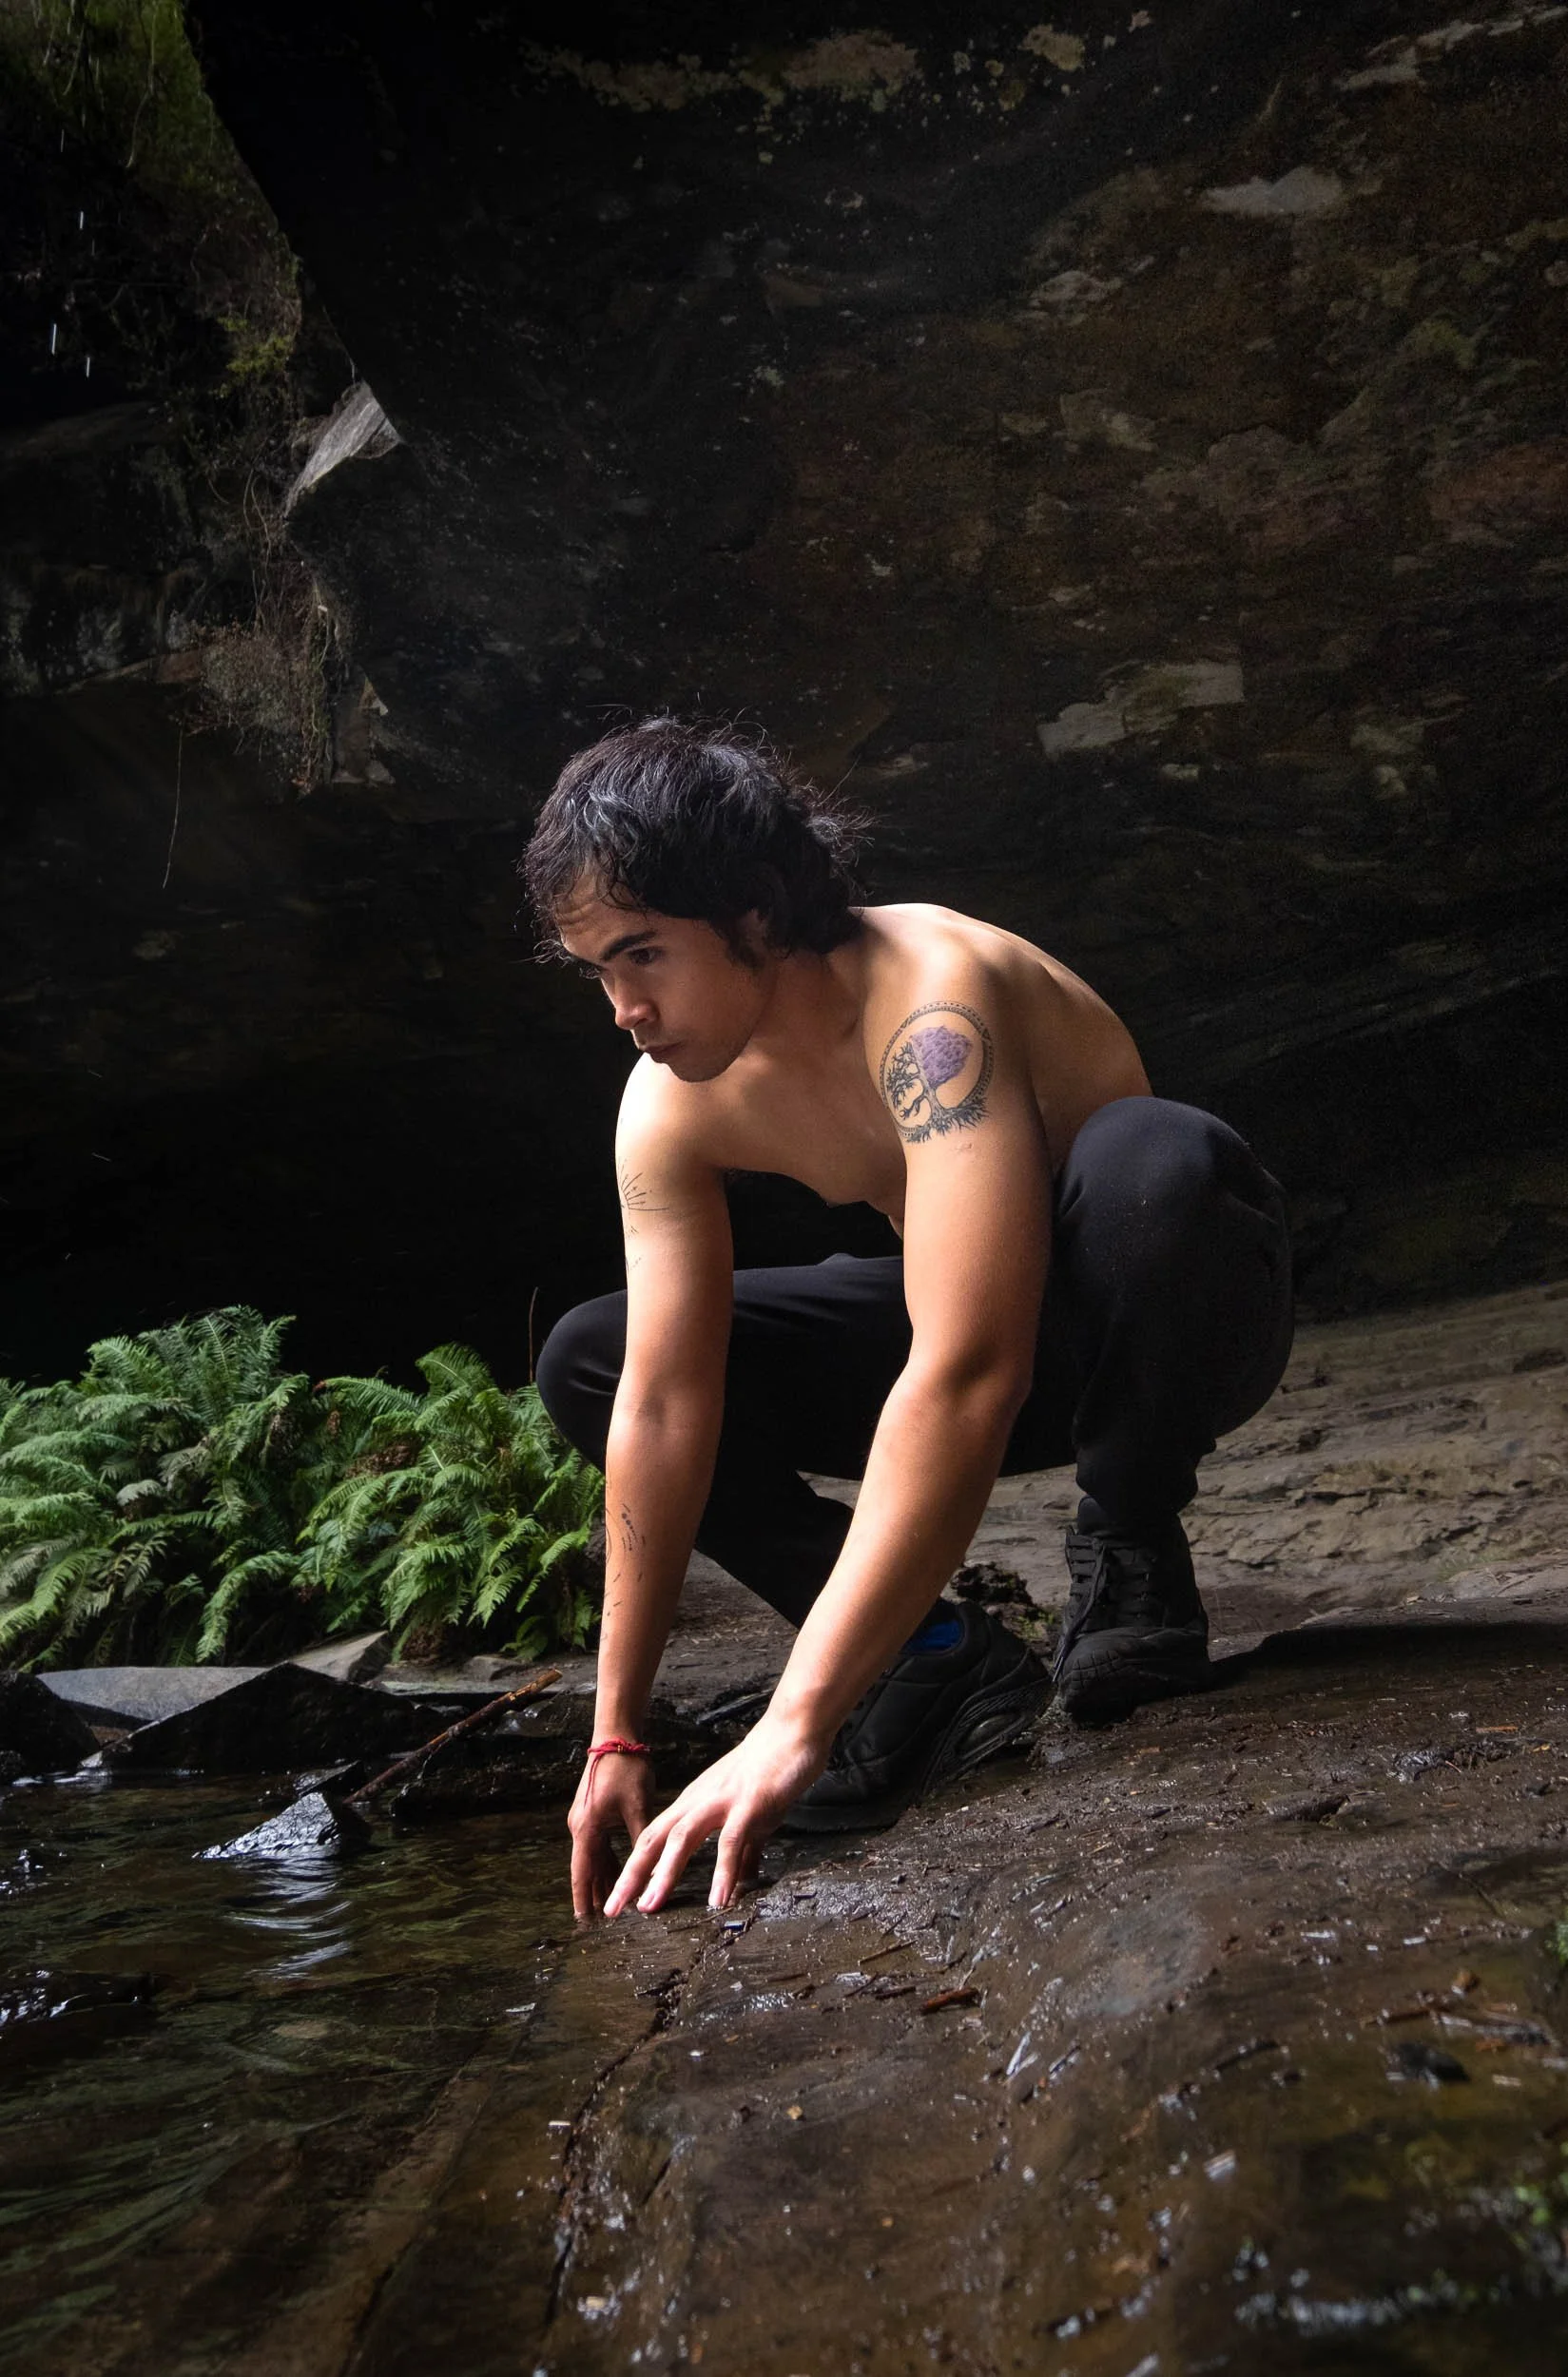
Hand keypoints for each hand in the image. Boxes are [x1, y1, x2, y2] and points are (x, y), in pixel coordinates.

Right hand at [569, 1748, 655, 1919]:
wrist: (616, 1736)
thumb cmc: (627, 1768)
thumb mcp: (638, 1807)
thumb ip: (644, 1840)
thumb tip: (655, 1869)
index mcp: (587, 1828)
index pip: (582, 1873)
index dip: (584, 1900)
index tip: (585, 1923)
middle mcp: (580, 1826)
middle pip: (586, 1869)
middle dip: (595, 1894)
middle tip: (603, 1922)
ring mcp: (585, 1819)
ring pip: (594, 1857)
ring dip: (603, 1878)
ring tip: (614, 1904)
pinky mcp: (594, 1812)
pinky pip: (600, 1844)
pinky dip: (608, 1861)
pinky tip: (620, 1873)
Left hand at [603, 1715, 826, 1916]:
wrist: (793, 1731)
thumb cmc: (770, 1771)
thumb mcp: (749, 1816)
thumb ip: (743, 1851)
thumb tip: (741, 1883)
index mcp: (694, 1803)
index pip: (654, 1838)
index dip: (634, 1869)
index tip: (618, 1899)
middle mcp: (699, 1801)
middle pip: (655, 1839)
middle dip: (631, 1875)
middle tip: (612, 1908)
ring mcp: (722, 1801)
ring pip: (682, 1838)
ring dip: (663, 1873)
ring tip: (649, 1906)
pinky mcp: (749, 1803)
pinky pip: (731, 1841)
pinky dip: (722, 1871)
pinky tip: (717, 1899)